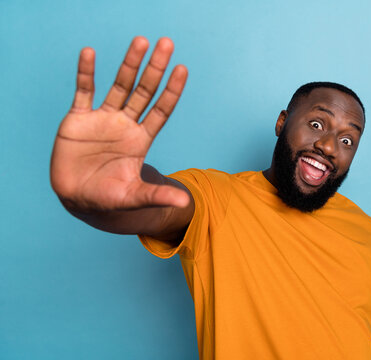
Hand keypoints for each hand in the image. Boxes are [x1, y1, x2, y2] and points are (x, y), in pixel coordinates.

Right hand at [50, 36, 189, 211]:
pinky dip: (86, 73)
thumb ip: (157, 196)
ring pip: (119, 86)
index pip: (161, 110)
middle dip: (155, 69)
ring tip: (140, 40)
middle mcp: (125, 125)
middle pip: (144, 91)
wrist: (79, 198)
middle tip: (167, 44)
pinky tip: (90, 53)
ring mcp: (103, 119)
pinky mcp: (78, 120)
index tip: (182, 69)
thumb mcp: (134, 197)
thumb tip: (185, 203)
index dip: (171, 91)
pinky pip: (83, 91)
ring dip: (129, 64)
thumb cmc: (109, 198)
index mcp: (141, 140)